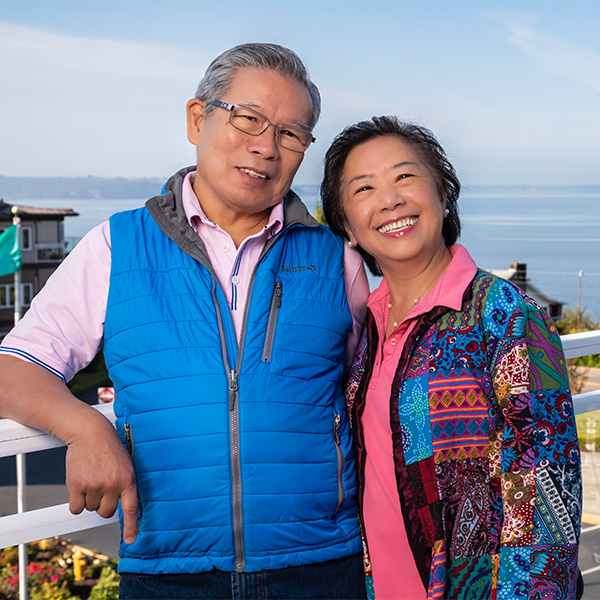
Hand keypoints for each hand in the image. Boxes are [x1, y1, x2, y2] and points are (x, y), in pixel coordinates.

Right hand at [65, 419, 138, 543]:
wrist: (90, 432)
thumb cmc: (109, 449)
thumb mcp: (126, 465)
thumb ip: (125, 485)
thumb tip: (124, 509)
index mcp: (128, 480)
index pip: (131, 509)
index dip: (131, 527)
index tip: (131, 541)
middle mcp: (113, 485)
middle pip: (106, 512)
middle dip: (102, 504)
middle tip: (101, 486)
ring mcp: (95, 486)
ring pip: (90, 509)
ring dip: (89, 498)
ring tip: (92, 477)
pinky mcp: (78, 486)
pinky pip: (76, 508)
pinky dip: (76, 501)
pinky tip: (80, 484)